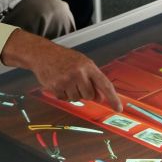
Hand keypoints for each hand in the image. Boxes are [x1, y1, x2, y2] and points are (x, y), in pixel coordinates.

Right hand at [1, 30, 122, 111]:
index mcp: (88, 66)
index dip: (113, 98)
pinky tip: (59, 82)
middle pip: (90, 95)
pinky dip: (62, 94)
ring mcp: (67, 81)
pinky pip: (65, 99)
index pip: (104, 84)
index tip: (118, 108)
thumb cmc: (65, 58)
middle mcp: (79, 73)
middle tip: (77, 81)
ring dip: (73, 93)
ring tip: (66, 79)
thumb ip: (93, 79)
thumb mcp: (82, 63)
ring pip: (77, 99)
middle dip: (85, 92)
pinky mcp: (56, 87)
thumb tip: (100, 98)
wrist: (43, 54)